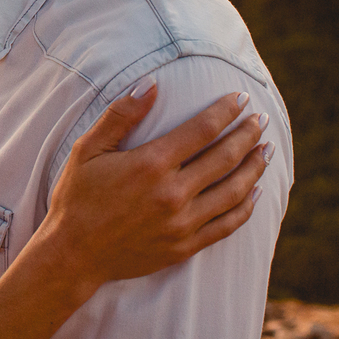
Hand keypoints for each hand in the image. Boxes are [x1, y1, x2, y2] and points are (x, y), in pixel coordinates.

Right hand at [34, 82, 269, 297]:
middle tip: (262, 119)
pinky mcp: (185, 246)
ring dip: (254, 168)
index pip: (202, 129)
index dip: (226, 111)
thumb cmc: (76, 196)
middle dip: (248, 134)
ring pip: (233, 191)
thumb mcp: (87, 149)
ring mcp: (182, 223)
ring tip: (266, 151)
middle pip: (225, 157)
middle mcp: (172, 193)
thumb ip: (120, 115)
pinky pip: (227, 225)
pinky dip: (245, 207)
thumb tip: (151, 84)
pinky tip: (254, 192)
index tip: (241, 97)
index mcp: (150, 164)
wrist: (72, 254)